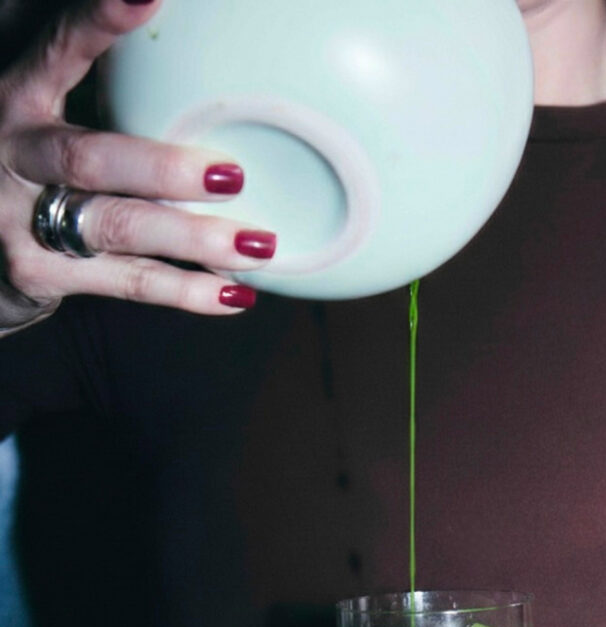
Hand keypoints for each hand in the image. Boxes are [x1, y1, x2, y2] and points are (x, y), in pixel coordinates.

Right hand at [0, 0, 275, 331]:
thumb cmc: (31, 172)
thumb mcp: (44, 117)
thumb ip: (94, 93)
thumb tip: (170, 34)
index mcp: (18, 99)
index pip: (57, 52)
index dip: (97, 24)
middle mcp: (13, 154)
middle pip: (91, 160)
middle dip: (164, 170)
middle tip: (232, 175)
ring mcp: (21, 220)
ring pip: (116, 227)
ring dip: (193, 238)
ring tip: (256, 243)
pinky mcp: (39, 276)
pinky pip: (126, 282)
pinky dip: (185, 290)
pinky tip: (233, 295)